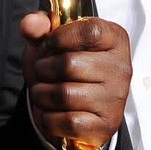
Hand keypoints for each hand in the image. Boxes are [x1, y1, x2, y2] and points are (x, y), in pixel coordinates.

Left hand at [22, 12, 130, 148]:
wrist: (75, 104)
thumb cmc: (66, 67)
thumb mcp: (52, 41)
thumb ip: (39, 27)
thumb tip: (29, 24)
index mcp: (114, 40)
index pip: (90, 32)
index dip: (60, 37)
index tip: (50, 45)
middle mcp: (121, 69)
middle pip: (69, 64)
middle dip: (44, 69)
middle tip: (43, 72)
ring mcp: (115, 99)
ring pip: (64, 95)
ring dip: (42, 95)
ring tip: (43, 92)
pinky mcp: (106, 125)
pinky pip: (68, 121)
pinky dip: (49, 118)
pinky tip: (51, 112)